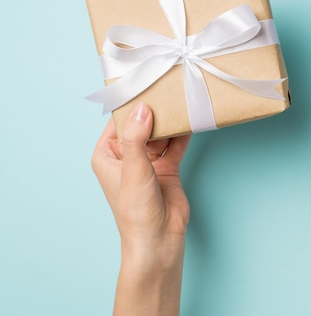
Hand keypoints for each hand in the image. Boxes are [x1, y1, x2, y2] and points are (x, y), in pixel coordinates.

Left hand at [92, 103, 190, 315]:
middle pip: (141, 124)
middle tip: (167, 87)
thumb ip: (137, 139)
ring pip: (160, 133)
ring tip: (180, 99)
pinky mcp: (168, 167)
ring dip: (170, 120)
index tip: (144, 83)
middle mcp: (127, 155)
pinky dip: (183, 133)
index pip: (118, 121)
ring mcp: (148, 161)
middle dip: (154, 109)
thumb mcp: (134, 170)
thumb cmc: (136, 211)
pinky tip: (190, 119)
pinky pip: (175, 145)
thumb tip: (143, 109)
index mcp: (108, 155)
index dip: (130, 103)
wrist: (159, 239)